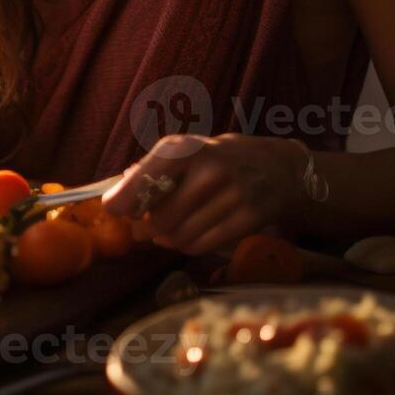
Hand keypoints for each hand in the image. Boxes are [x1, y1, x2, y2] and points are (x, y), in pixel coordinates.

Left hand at [101, 133, 307, 255]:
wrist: (280, 167)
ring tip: (168, 231)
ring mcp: (232, 195)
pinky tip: (188, 236)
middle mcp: (209, 170)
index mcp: (187, 148)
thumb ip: (153, 171)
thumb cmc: (220, 159)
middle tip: (143, 228)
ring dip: (167, 240)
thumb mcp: (188, 150)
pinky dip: (187, 246)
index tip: (114, 210)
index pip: (146, 177)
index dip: (124, 199)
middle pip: (161, 219)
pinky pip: (201, 245)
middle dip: (145, 229)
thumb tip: (116, 199)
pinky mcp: (248, 219)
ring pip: (180, 236)